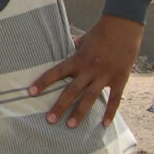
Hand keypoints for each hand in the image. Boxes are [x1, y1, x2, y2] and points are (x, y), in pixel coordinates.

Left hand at [28, 14, 144, 127]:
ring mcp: (105, 75)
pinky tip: (104, 124)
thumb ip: (69, 49)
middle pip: (72, 90)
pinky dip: (110, 112)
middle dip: (60, 106)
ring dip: (80, 112)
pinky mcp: (120, 79)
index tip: (30, 93)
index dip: (43, 82)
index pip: (56, 72)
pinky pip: (115, 98)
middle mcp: (89, 69)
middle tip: (49, 120)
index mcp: (77, 59)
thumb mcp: (81, 40)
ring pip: (90, 97)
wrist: (124, 28)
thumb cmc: (99, 33)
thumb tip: (55, 50)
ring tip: (70, 126)